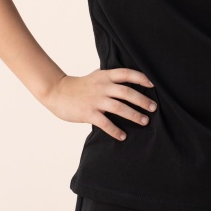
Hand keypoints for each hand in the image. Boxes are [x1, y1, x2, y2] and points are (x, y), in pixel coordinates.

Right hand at [42, 67, 157, 140]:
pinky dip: (115, 131)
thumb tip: (129, 79)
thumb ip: (111, 77)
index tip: (153, 84)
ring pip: (119, 108)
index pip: (127, 73)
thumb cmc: (80, 85)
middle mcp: (102, 87)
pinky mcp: (88, 113)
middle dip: (142, 101)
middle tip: (153, 108)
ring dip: (134, 115)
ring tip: (144, 121)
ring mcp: (95, 100)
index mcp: (105, 76)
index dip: (141, 78)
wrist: (57, 92)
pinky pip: (105, 123)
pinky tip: (123, 136)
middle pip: (127, 92)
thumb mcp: (96, 76)